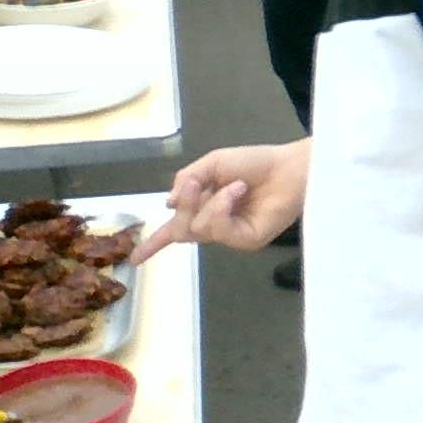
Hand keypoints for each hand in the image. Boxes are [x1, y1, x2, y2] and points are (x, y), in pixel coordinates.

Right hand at [137, 141, 307, 258]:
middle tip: (195, 185)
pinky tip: (238, 192)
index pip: (174, 230)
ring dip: (209, 202)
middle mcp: (214, 225)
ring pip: (196, 229)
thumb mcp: (211, 164)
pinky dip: (222, 207)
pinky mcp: (246, 241)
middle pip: (179, 229)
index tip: (134, 259)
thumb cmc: (254, 163)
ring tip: (233, 185)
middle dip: (184, 205)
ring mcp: (230, 236)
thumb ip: (186, 179)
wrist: (288, 166)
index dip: (153, 244)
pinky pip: (218, 229)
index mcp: (203, 207)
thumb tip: (168, 204)